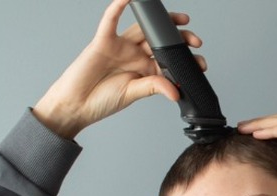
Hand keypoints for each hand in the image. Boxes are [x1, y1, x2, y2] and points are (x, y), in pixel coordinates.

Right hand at [33, 0, 204, 138]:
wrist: (75, 105)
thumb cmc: (100, 101)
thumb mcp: (132, 94)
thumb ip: (153, 87)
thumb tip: (175, 90)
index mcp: (143, 70)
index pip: (167, 59)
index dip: (184, 59)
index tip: (201, 63)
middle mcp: (133, 55)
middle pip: (159, 41)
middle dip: (179, 39)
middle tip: (195, 41)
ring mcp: (119, 46)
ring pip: (142, 28)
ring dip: (160, 23)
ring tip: (181, 21)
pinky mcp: (102, 41)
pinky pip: (111, 20)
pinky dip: (119, 7)